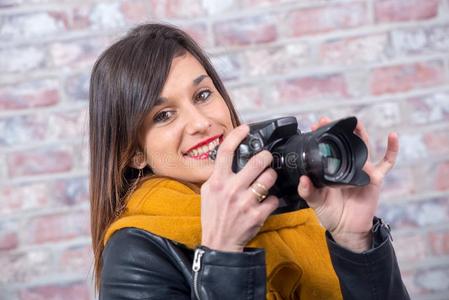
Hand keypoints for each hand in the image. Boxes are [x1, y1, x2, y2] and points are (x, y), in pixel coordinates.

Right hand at [201, 125, 278, 251]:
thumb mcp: (208, 192)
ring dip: (271, 177)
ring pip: (269, 178)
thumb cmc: (213, 216)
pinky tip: (267, 201)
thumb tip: (227, 158)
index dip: (237, 135)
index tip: (246, 128)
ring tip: (268, 179)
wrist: (219, 243)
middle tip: (267, 158)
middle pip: (257, 162)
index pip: (226, 151)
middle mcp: (231, 189)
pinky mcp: (256, 215)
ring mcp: (245, 202)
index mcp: (217, 181)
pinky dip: (273, 199)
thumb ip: (217, 175)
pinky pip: (273, 199)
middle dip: (266, 157)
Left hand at [297, 117, 398, 251]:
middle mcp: (347, 166)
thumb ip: (308, 191)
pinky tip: (392, 136)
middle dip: (339, 130)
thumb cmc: (331, 214)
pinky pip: (387, 162)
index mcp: (332, 169)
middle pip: (345, 143)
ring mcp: (362, 170)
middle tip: (329, 120)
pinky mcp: (375, 178)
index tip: (315, 125)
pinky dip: (392, 149)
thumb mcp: (315, 201)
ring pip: (364, 147)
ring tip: (356, 122)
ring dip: (361, 133)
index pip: (328, 148)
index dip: (323, 135)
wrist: (346, 229)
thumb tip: (302, 179)